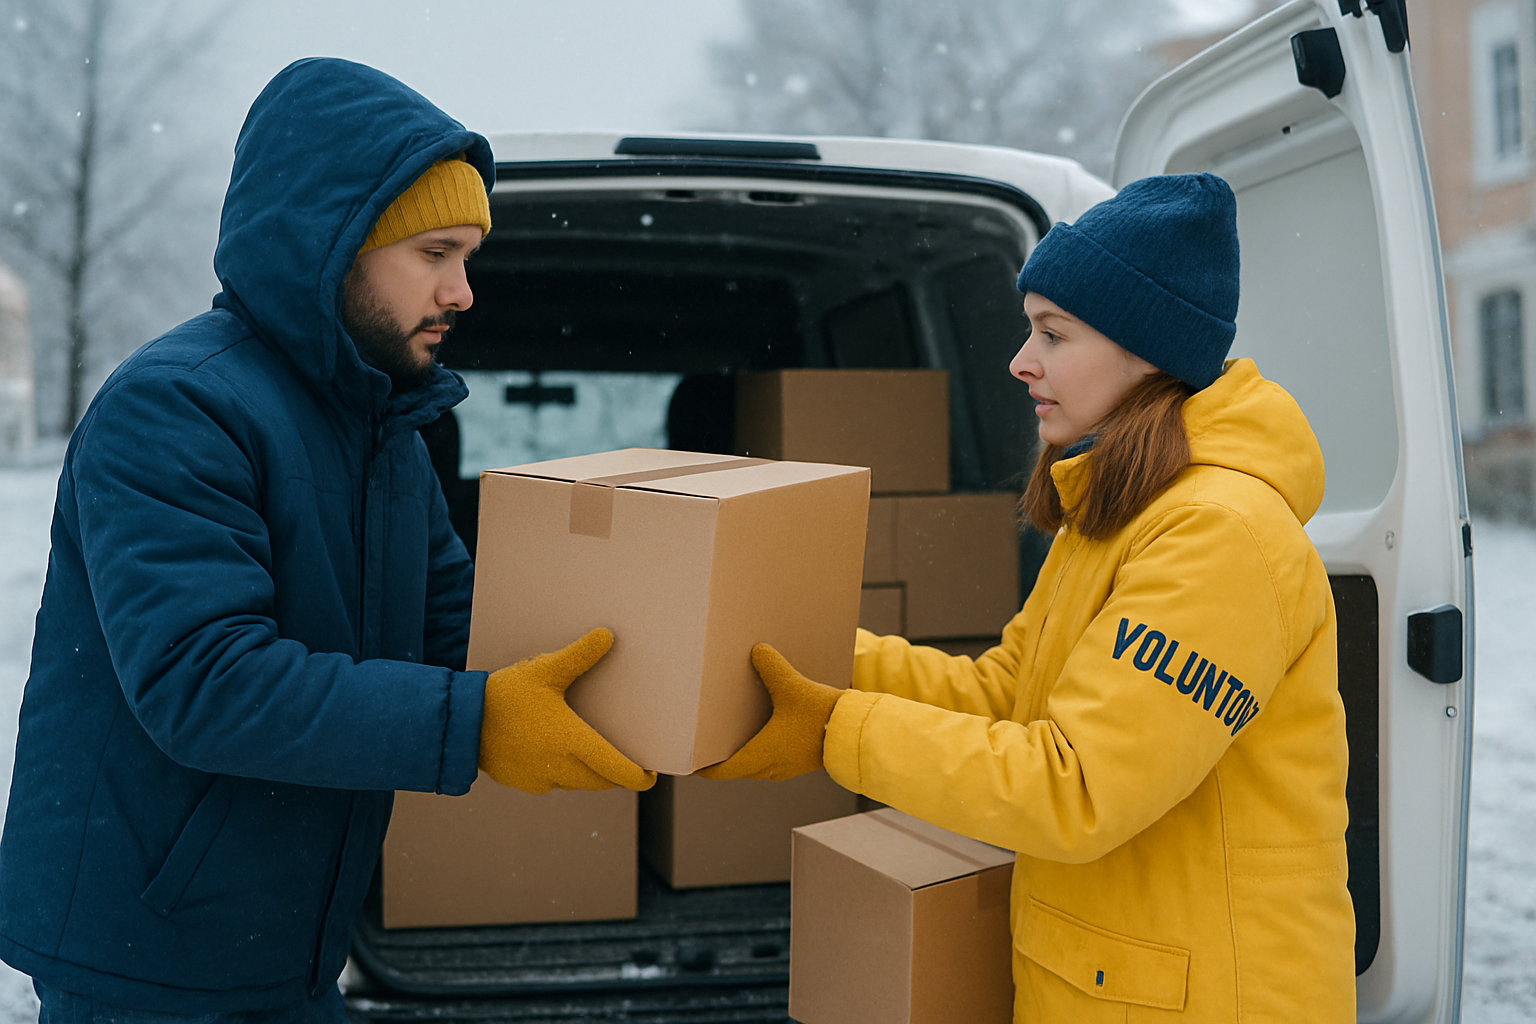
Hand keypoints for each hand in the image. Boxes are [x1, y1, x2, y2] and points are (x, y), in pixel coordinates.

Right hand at [478, 627, 656, 793]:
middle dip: (615, 773)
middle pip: (601, 781)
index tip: (650, 775)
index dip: (638, 777)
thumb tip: (607, 636)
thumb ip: (578, 656)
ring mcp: (540, 780)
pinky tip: (556, 752)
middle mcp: (560, 768)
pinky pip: (553, 784)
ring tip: (592, 752)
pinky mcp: (523, 783)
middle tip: (624, 759)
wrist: (460, 723)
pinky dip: (563, 773)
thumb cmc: (504, 696)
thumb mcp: (544, 670)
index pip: (616, 770)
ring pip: (578, 784)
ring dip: (588, 773)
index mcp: (571, 742)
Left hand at [696, 643, 843, 781]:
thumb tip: (757, 651)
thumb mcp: (792, 685)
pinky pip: (775, 762)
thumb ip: (771, 666)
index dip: (705, 770)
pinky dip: (765, 753)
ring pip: (758, 768)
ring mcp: (789, 768)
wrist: (855, 732)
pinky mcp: (803, 762)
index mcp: (761, 755)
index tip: (693, 766)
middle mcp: (771, 766)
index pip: (723, 771)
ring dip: (746, 757)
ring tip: (738, 739)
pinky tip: (770, 733)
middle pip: (739, 769)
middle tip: (712, 747)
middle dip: (725, 760)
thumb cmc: (821, 715)